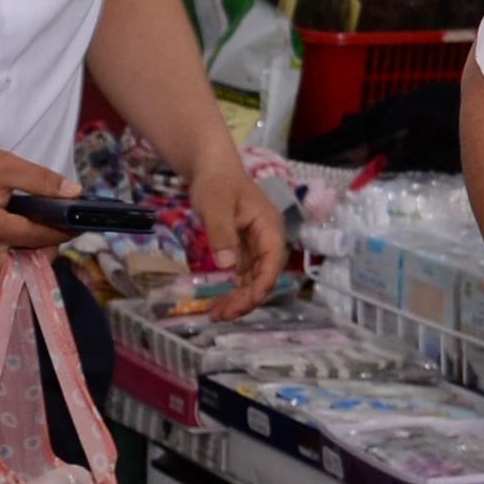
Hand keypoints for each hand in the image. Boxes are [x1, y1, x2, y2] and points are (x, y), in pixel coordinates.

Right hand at [0, 142, 76, 275]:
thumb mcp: (6, 165)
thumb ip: (42, 181)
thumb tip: (74, 194)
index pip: (37, 238)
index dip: (62, 232)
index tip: (79, 225)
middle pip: (23, 269)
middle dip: (43, 253)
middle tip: (52, 230)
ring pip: (9, 273)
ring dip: (27, 259)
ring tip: (35, 233)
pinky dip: (10, 258)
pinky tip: (15, 237)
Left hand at [185, 148, 290, 311]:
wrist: (211, 168)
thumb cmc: (216, 182)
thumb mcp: (215, 205)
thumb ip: (222, 233)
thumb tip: (228, 265)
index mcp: (270, 228)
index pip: (272, 264)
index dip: (259, 288)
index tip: (241, 305)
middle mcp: (268, 239)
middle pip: (263, 276)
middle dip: (245, 299)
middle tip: (219, 315)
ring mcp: (257, 244)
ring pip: (254, 278)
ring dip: (238, 298)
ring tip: (216, 314)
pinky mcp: (245, 247)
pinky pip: (244, 273)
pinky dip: (233, 288)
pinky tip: (219, 302)